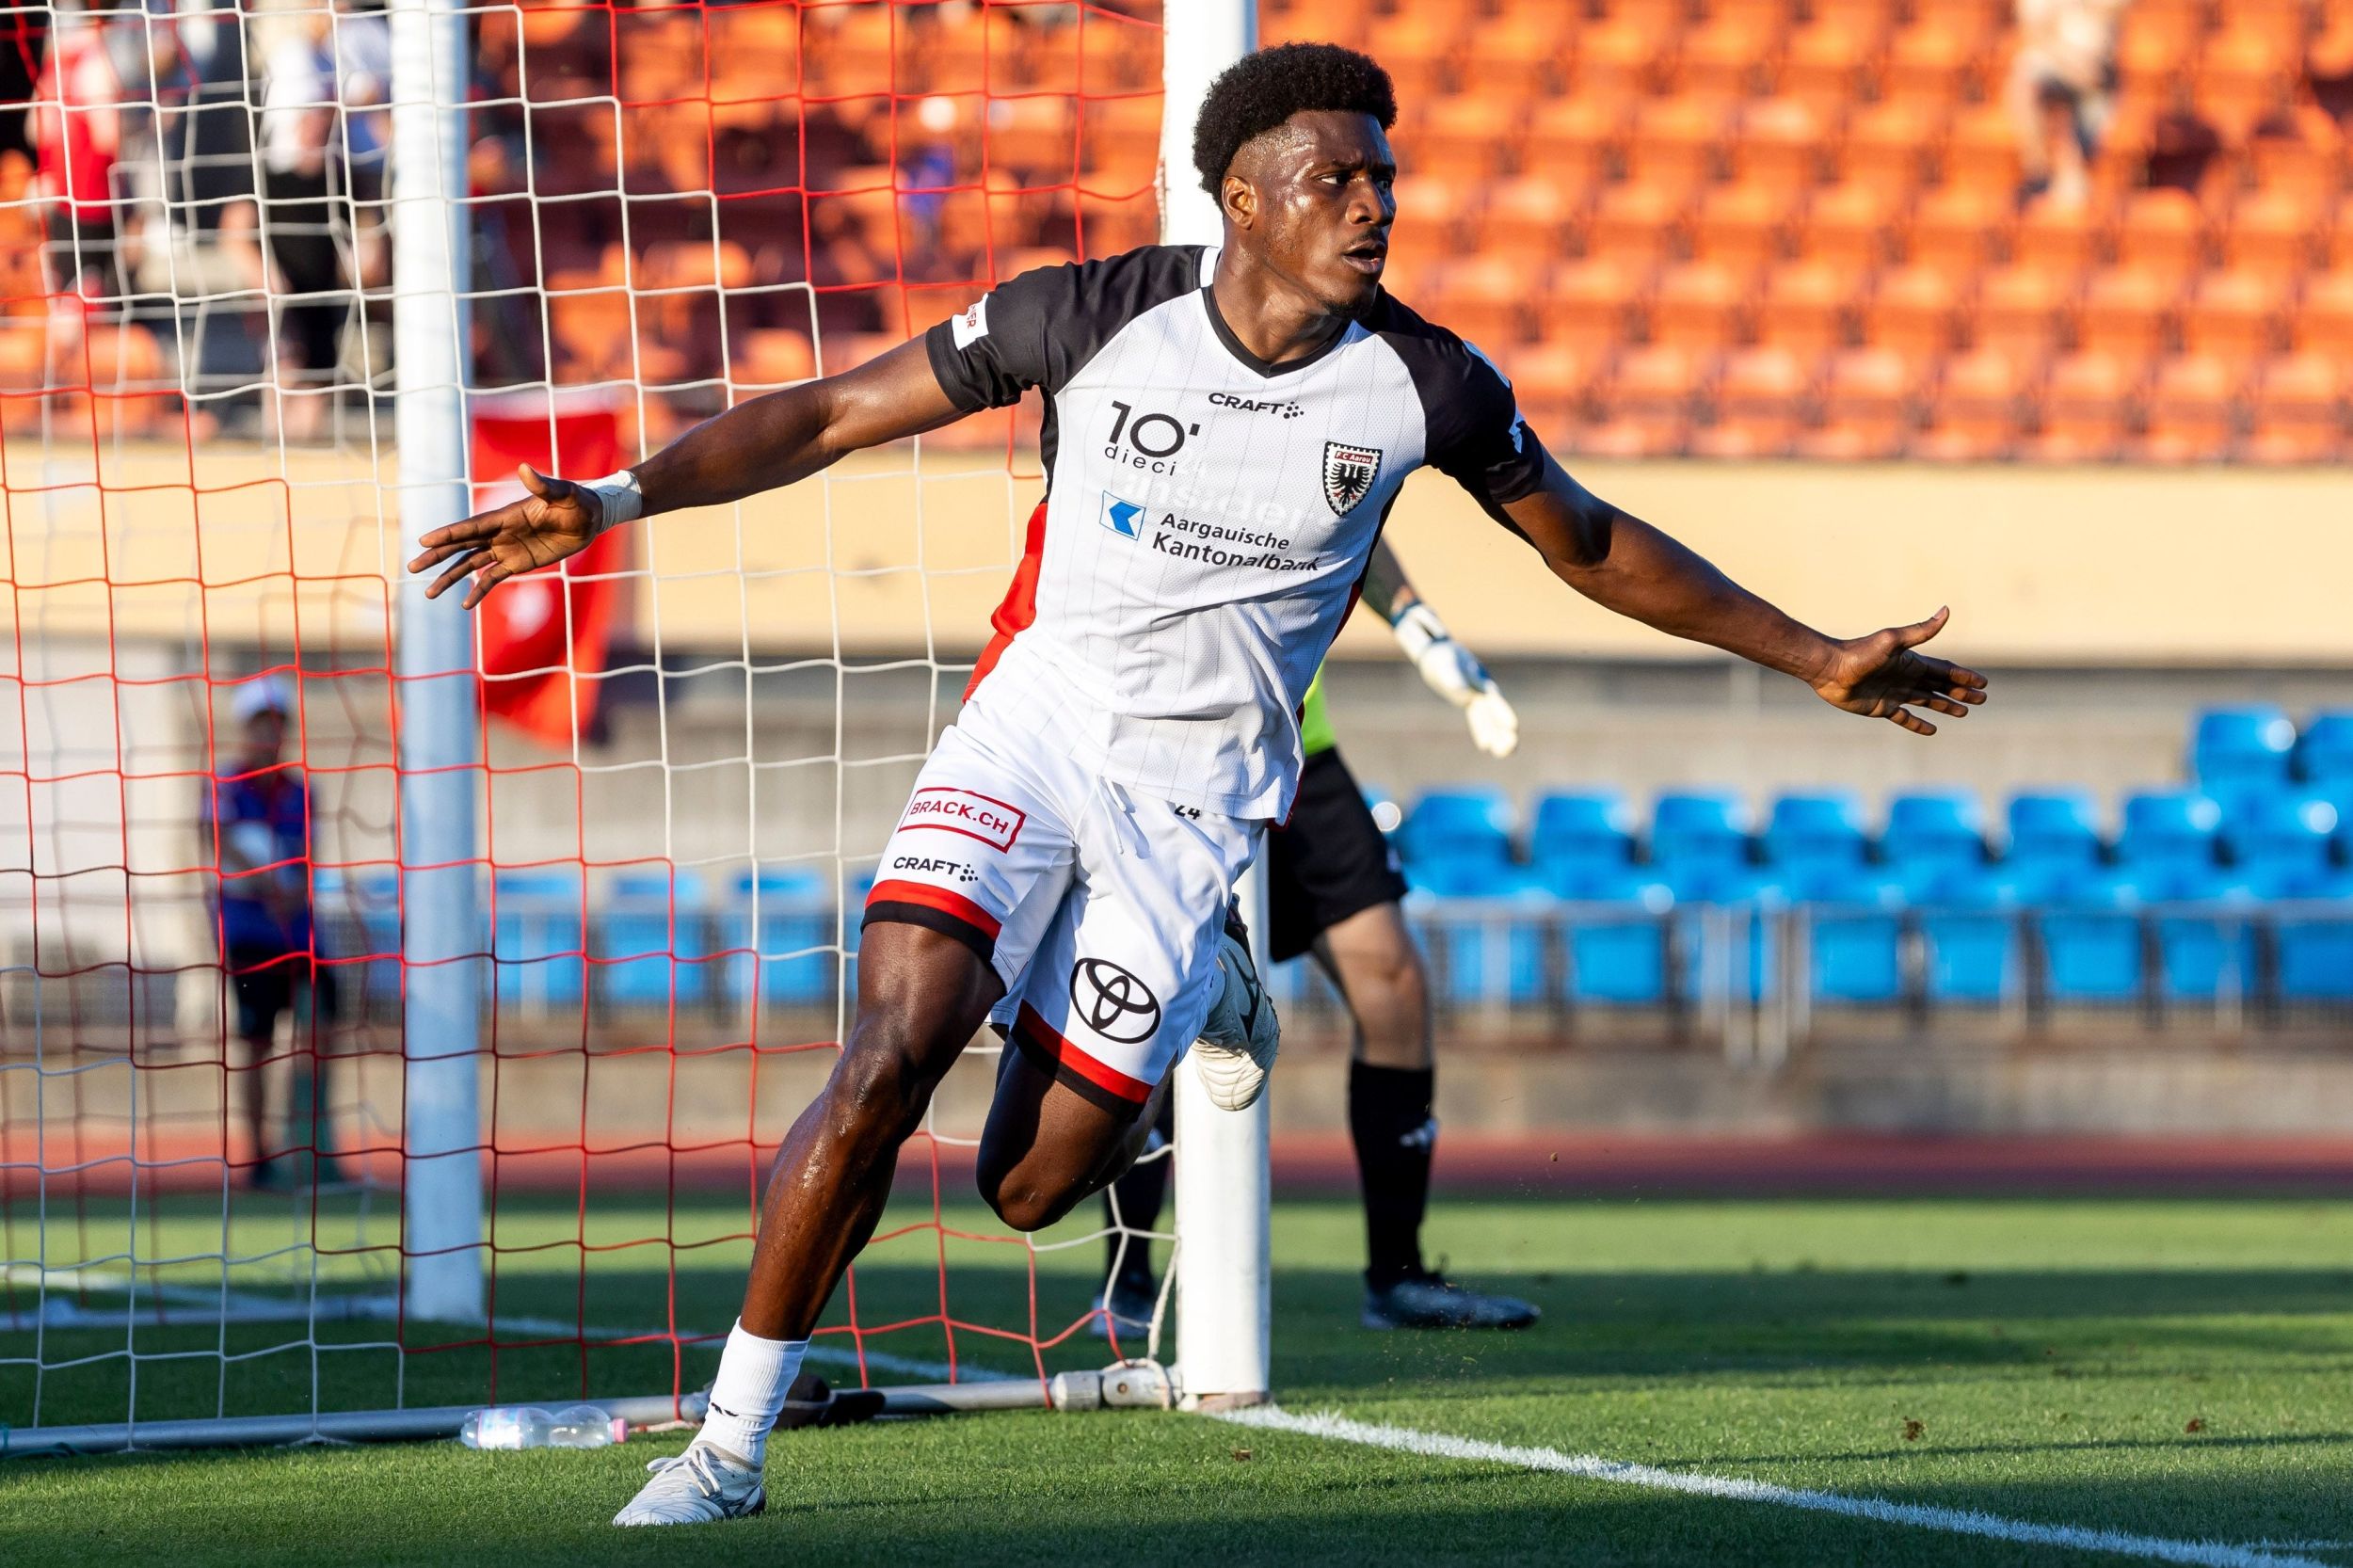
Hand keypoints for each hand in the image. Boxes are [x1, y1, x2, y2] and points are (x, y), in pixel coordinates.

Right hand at [405, 464, 604, 609]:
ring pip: (470, 564)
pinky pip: (493, 578)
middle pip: (461, 546)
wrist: (591, 518)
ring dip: (450, 577)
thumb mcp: (564, 493)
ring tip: (428, 593)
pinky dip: (479, 590)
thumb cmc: (578, 502)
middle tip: (412, 566)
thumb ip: (543, 485)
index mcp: (505, 516)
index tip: (424, 540)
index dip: (449, 533)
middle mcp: (500, 533)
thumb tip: (525, 468)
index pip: (471, 527)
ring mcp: (506, 549)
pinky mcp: (518, 563)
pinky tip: (465, 605)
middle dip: (437, 556)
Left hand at [1399, 605, 1519, 758]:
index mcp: (1480, 680)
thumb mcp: (1447, 665)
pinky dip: (1481, 731)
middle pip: (1495, 713)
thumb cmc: (1443, 657)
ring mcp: (1476, 696)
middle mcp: (1481, 690)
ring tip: (1503, 753)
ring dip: (1496, 736)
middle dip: (1503, 731)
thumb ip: (1455, 679)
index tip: (1513, 727)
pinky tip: (1485, 746)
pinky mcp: (1469, 702)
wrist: (1438, 653)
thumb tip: (1465, 698)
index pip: (1493, 699)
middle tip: (1512, 748)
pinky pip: (1477, 719)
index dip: (1502, 713)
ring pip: (1488, 719)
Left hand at [1809, 607, 1988, 735]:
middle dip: (1960, 692)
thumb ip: (1921, 631)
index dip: (1963, 676)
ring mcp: (1894, 693)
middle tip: (1982, 700)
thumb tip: (1947, 610)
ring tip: (1964, 713)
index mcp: (1911, 662)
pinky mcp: (1881, 707)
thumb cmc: (1859, 653)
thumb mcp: (1893, 640)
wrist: (1829, 669)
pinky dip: (1918, 723)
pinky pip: (1905, 717)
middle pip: (1940, 686)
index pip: (1944, 670)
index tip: (1983, 683)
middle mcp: (1905, 677)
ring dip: (1945, 706)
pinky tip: (1932, 730)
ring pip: (1927, 701)